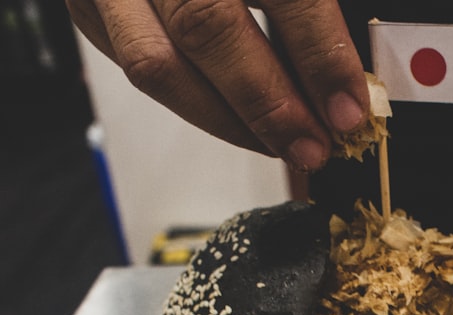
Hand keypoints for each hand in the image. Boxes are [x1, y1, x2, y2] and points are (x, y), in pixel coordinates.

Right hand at [67, 0, 369, 171]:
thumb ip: (306, 6)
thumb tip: (340, 75)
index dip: (320, 54)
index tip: (348, 107)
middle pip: (210, 29)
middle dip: (269, 105)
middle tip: (312, 145)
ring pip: (159, 63)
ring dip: (228, 121)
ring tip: (279, 146)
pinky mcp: (87, 3)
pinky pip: (133, 65)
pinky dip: (195, 104)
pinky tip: (238, 121)